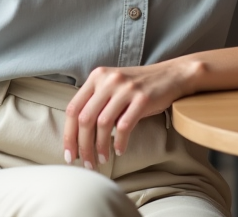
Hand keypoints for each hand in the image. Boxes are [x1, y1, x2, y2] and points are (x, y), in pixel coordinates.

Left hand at [63, 59, 199, 169]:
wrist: (169, 75)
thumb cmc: (138, 86)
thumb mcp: (112, 86)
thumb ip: (95, 101)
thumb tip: (77, 135)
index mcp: (96, 77)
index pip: (73, 108)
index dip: (68, 134)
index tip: (69, 153)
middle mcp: (108, 80)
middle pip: (85, 118)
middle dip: (82, 146)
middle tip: (86, 163)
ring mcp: (125, 88)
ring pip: (103, 124)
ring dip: (100, 147)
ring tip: (102, 160)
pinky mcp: (142, 98)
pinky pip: (124, 126)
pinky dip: (120, 142)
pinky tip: (119, 150)